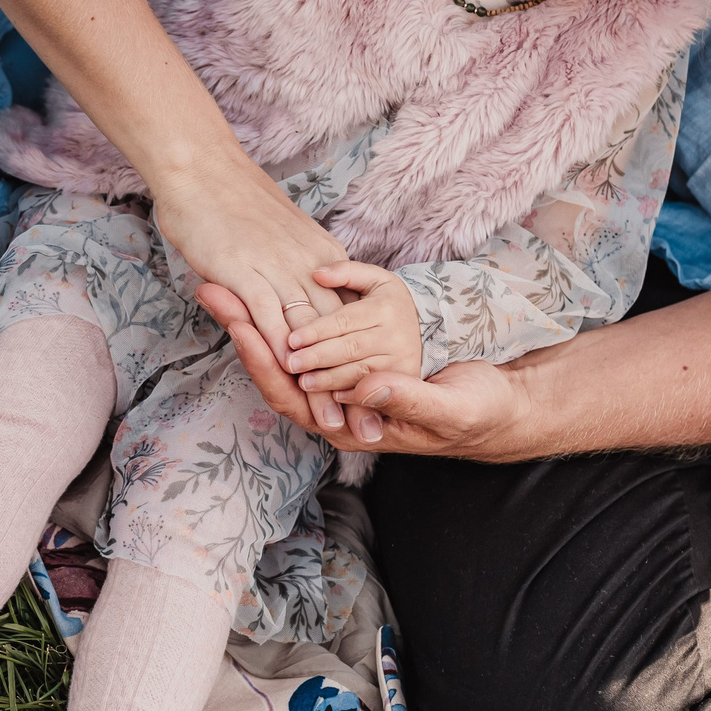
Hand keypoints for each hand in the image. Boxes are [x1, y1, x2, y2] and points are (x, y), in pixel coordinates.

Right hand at [154, 157, 355, 429]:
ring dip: (322, 384)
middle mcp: (308, 265)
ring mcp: (278, 267)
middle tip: (369, 428)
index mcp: (322, 257)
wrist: (200, 167)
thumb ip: (294, 266)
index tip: (375, 402)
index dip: (362, 364)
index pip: (349, 319)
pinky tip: (289, 383)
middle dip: (353, 386)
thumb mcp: (280, 235)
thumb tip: (301, 295)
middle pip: (338, 336)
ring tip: (334, 423)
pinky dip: (282, 352)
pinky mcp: (245, 270)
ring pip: (310, 335)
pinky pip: (270, 316)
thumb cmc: (231, 202)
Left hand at [204, 281, 539, 457]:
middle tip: (212, 288)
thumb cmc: (478, 414)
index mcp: (350, 428)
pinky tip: (263, 287)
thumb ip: (409, 399)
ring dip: (253, 318)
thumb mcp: (450, 408)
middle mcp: (335, 412)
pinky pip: (305, 343)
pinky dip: (281, 315)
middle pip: (272, 372)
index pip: (288, 395)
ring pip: (282, 356)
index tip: (236, 322)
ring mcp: (339, 390)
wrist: (498, 409)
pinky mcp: (350, 367)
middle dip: (242, 329)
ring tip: (223, 281)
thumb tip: (365, 386)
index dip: (260, 359)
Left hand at [284, 262, 422, 393]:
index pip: (344, 320)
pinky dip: (349, 396)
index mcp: (386, 307)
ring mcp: (402, 362)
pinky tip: (328, 398)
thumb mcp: (376, 279)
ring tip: (302, 381)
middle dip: (317, 357)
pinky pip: (373, 392)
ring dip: (328, 379)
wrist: (426, 326)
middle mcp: (397, 336)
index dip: (316, 330)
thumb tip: (316, 274)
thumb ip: (347, 272)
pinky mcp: (403, 382)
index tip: (291, 339)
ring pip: (359, 372)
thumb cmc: (389, 301)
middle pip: (350, 348)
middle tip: (290, 363)